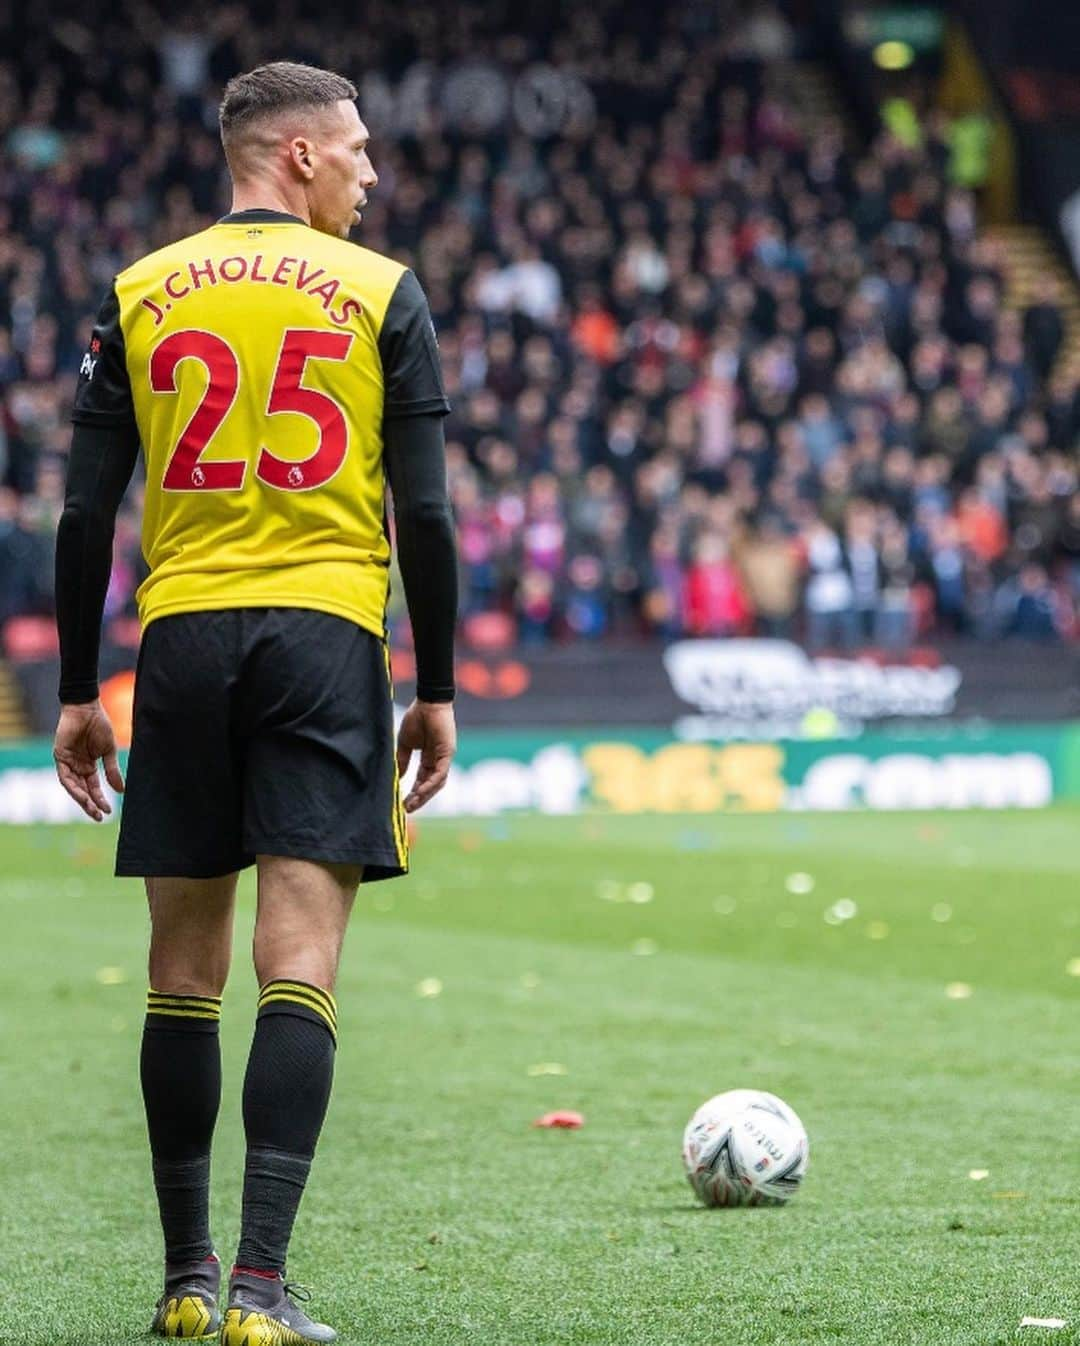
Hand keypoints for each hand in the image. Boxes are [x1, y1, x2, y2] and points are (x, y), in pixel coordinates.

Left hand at [53, 700, 124, 821]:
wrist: (87, 708)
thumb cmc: (99, 726)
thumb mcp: (109, 752)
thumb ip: (112, 771)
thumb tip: (121, 791)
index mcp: (89, 766)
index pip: (93, 787)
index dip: (100, 799)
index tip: (108, 811)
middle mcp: (77, 767)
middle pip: (82, 790)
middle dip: (90, 804)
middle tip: (98, 817)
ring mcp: (67, 762)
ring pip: (73, 787)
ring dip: (81, 799)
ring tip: (91, 808)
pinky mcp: (60, 757)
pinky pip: (65, 777)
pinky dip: (73, 787)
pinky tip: (82, 795)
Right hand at [395, 699, 455, 812]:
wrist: (427, 702)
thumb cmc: (417, 718)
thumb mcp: (405, 744)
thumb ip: (403, 761)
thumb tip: (398, 777)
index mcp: (429, 758)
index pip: (422, 780)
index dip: (414, 792)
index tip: (402, 802)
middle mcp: (438, 760)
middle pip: (430, 785)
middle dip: (419, 798)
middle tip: (407, 809)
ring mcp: (444, 757)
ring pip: (437, 783)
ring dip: (425, 795)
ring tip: (412, 804)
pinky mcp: (447, 753)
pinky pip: (440, 773)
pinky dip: (430, 783)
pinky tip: (420, 791)